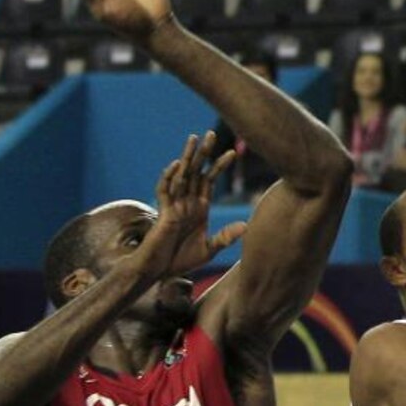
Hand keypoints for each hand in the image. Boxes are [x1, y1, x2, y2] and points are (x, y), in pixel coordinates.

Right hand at [137, 132, 245, 277]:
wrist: (159, 272)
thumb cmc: (181, 260)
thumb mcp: (209, 249)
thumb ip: (226, 237)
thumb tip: (246, 225)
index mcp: (199, 207)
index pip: (209, 180)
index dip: (219, 165)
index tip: (232, 152)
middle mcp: (187, 202)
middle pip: (195, 171)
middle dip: (203, 153)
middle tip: (211, 134)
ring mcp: (174, 205)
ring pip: (181, 175)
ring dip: (187, 157)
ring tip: (194, 139)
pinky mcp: (163, 213)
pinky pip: (165, 191)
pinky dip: (170, 178)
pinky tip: (177, 165)